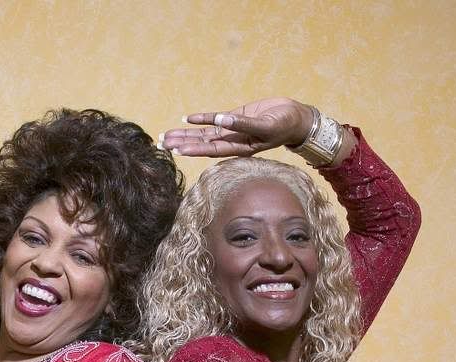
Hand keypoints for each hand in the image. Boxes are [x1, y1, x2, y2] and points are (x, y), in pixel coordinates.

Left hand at [160, 98, 314, 158]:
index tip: (176, 150)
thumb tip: (222, 119)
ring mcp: (232, 130)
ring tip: (166, 136)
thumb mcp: (265, 126)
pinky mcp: (234, 119)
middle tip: (161, 144)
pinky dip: (201, 119)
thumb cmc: (283, 124)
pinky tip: (186, 119)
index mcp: (239, 147)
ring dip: (185, 134)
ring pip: (204, 134)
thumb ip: (243, 124)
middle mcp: (232, 141)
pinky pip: (214, 120)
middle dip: (181, 143)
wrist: (294, 118)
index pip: (211, 150)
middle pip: (201, 144)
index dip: (193, 149)